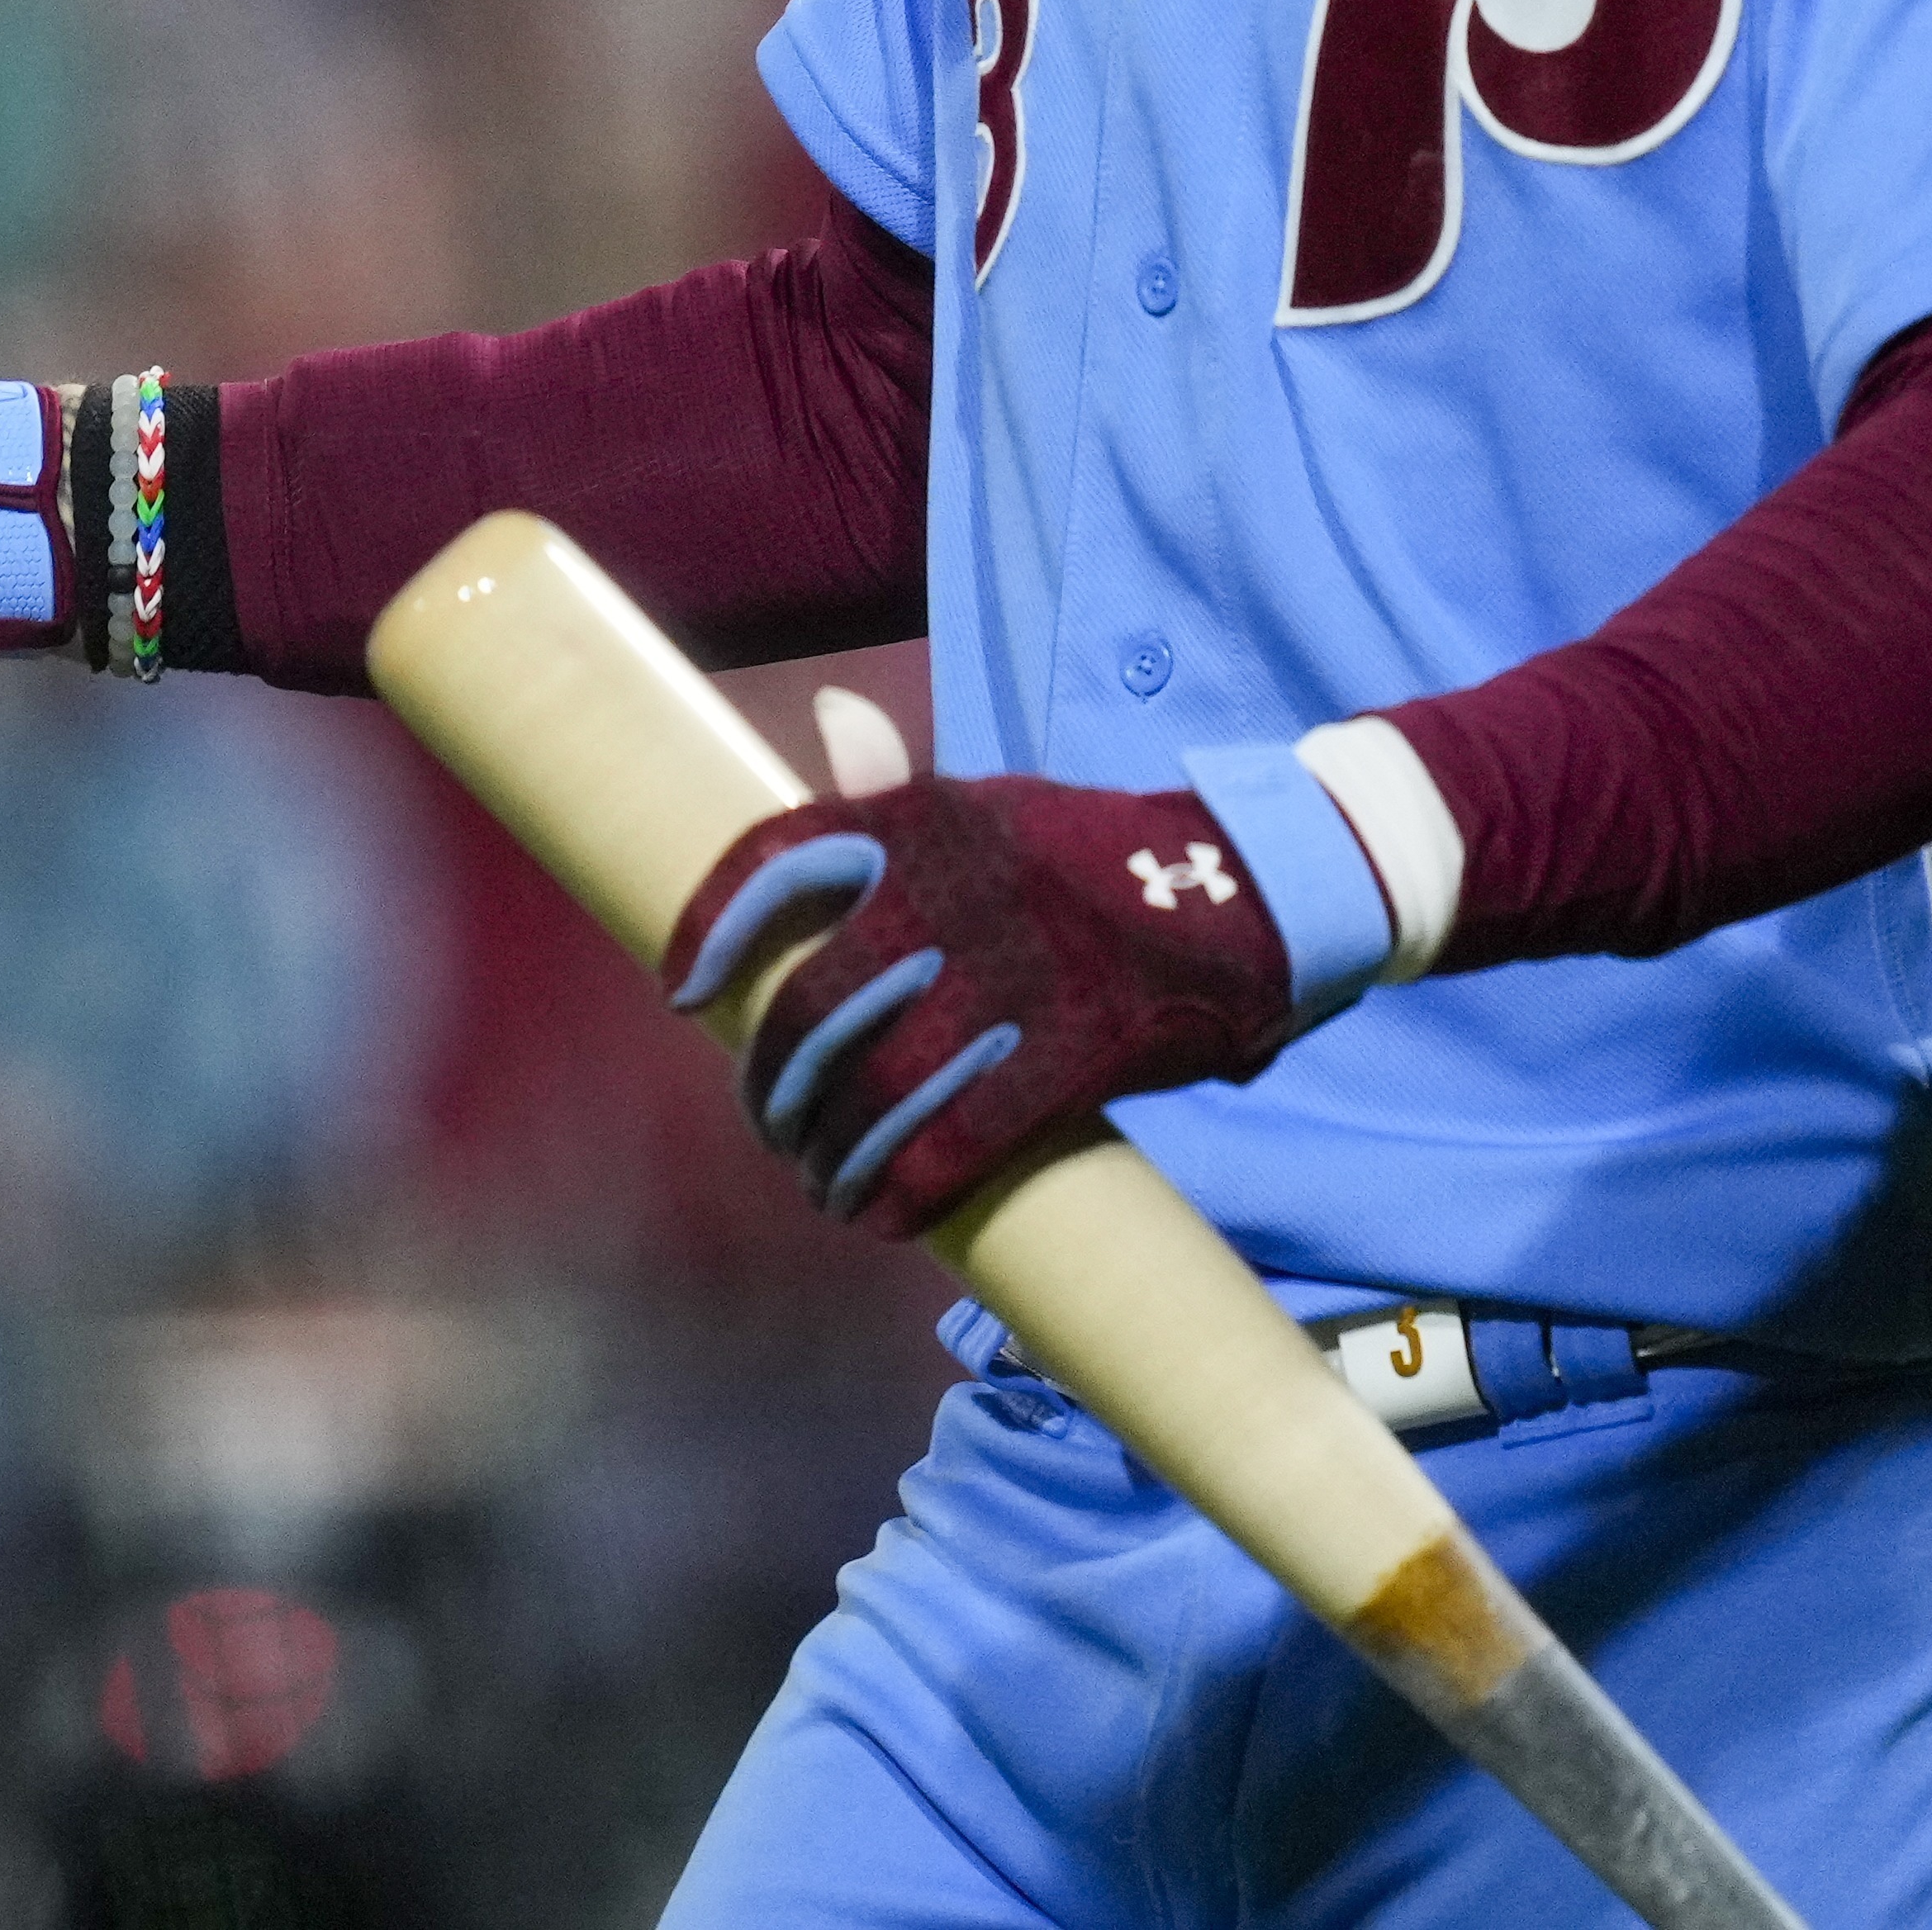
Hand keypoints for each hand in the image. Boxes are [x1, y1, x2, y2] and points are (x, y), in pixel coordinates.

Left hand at [660, 770, 1310, 1240]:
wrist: (1250, 887)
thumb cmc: (1093, 855)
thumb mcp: (994, 806)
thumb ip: (898, 788)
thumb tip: (830, 716)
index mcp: (923, 823)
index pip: (777, 865)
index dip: (715, 932)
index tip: (681, 990)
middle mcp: (954, 894)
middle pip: (817, 1005)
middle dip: (773, 1082)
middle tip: (766, 1124)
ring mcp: (1013, 977)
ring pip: (880, 1086)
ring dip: (831, 1151)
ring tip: (815, 1180)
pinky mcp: (1072, 1052)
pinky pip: (961, 1139)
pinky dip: (905, 1189)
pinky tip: (876, 1216)